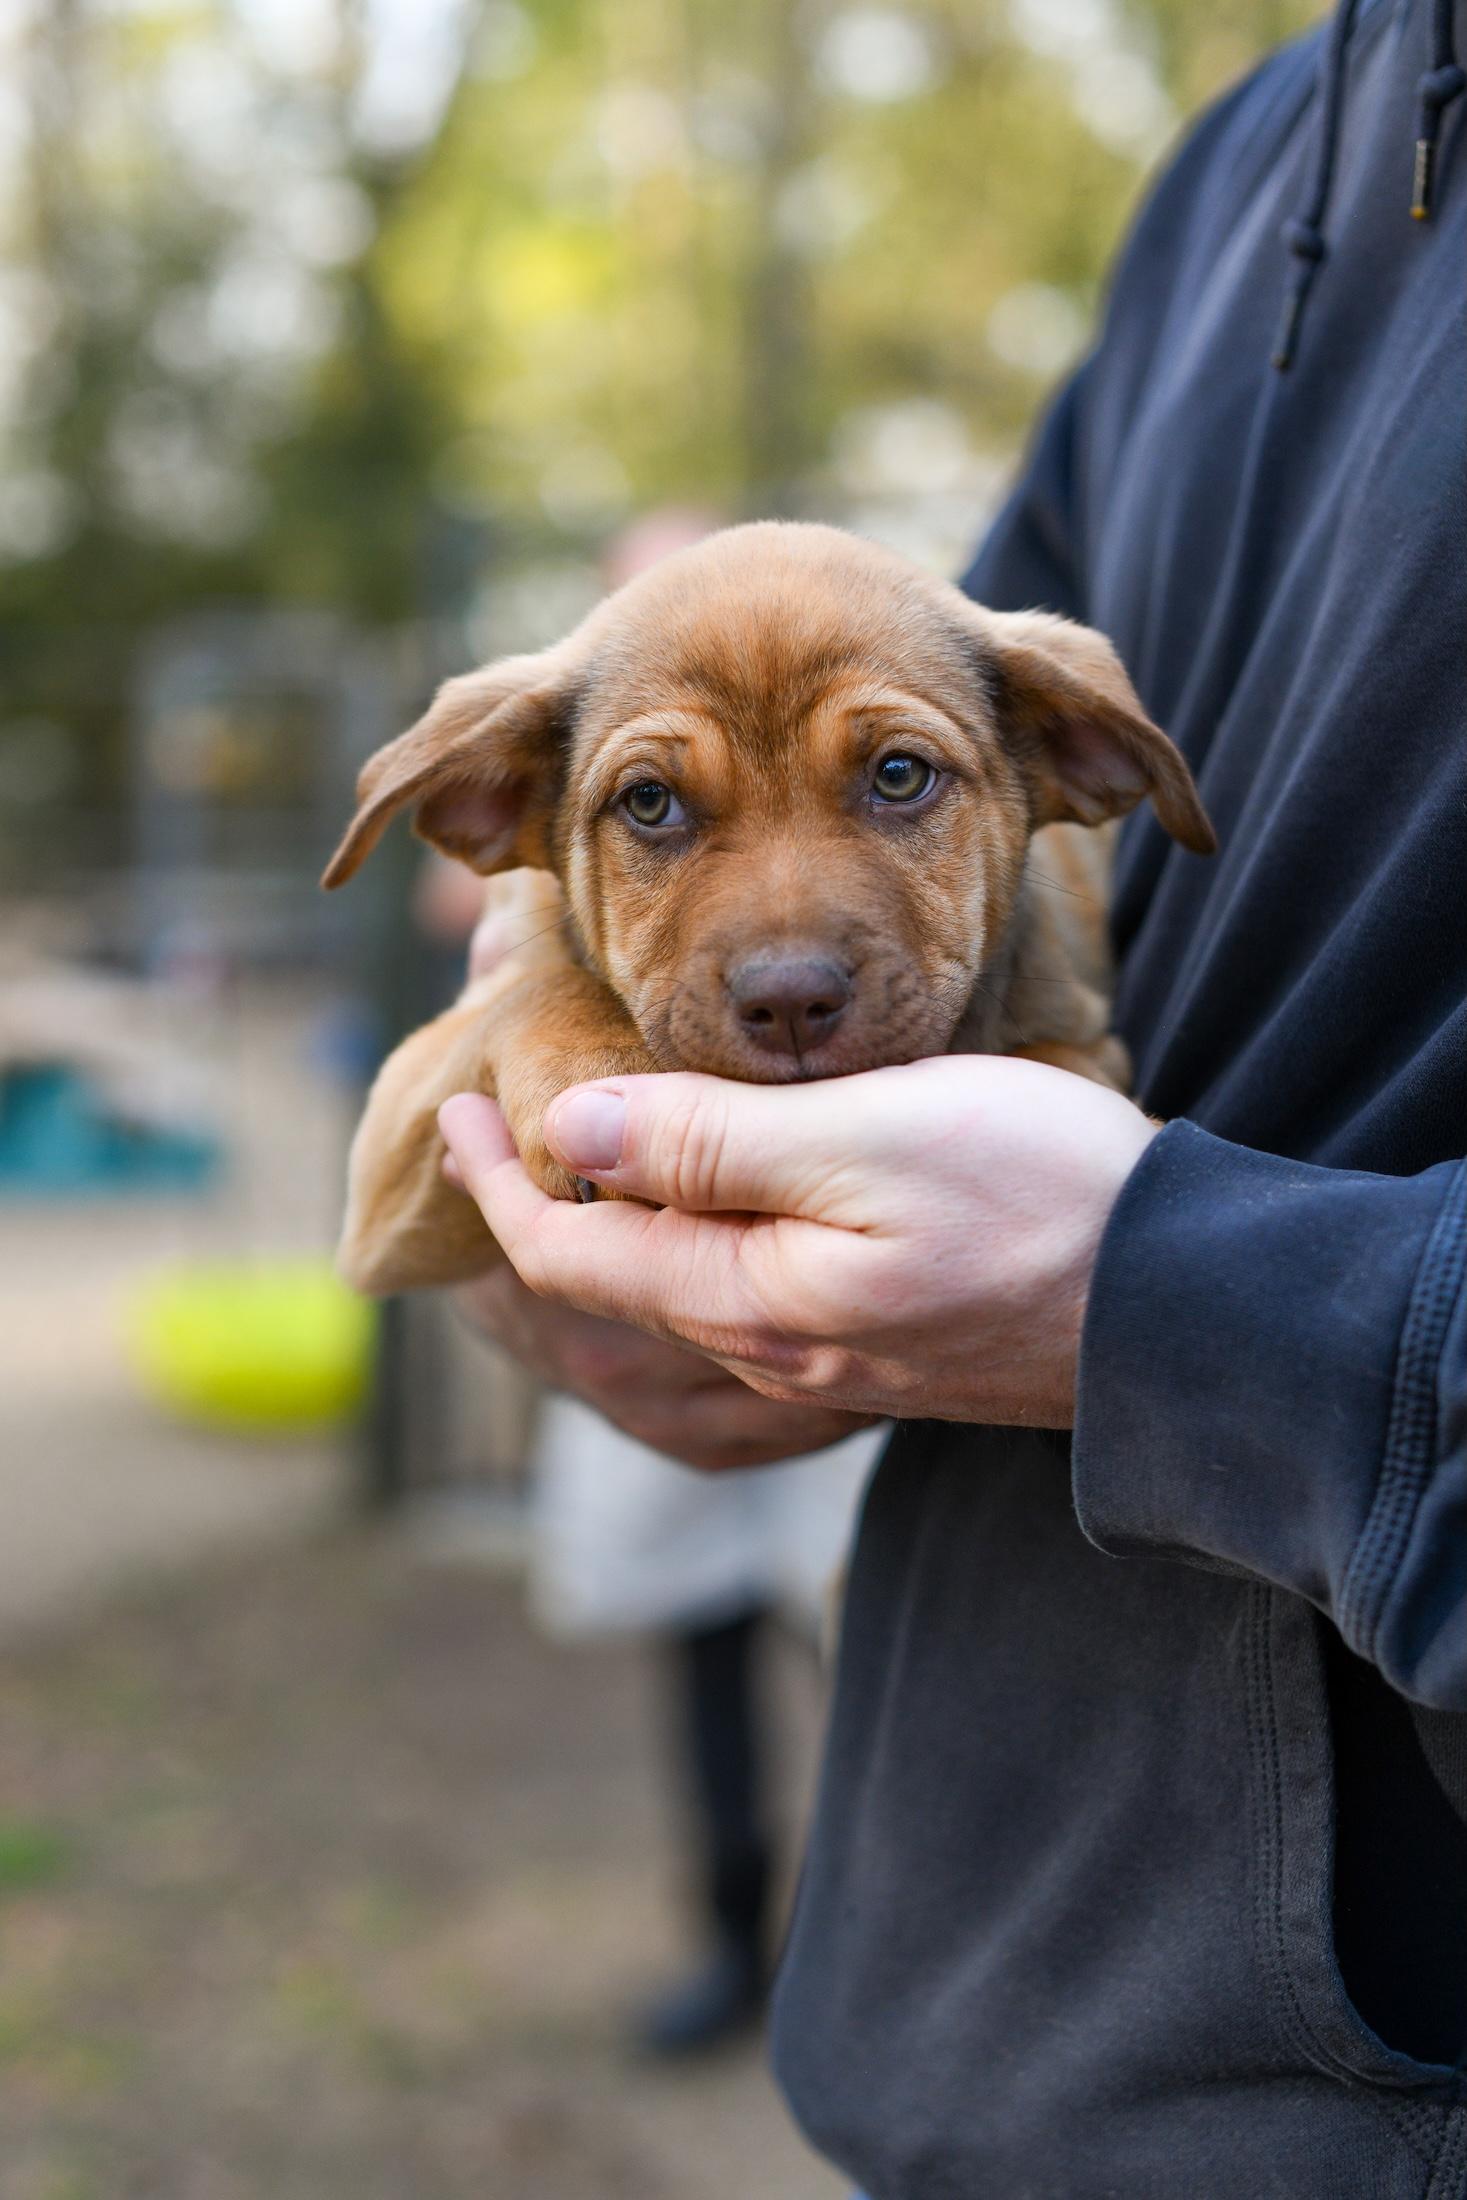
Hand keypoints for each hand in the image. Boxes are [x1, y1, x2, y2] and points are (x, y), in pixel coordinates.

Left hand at [439, 1054, 1157, 1428]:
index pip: (567, 1254)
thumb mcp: (861, 1139)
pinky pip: (735, 1304)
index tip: (458, 1107)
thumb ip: (709, 1141)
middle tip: (493, 1118)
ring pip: (668, 1297)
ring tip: (575, 1151)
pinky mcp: (878, 1347)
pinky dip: (680, 1244)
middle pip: (605, 1288)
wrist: (1182, 1304)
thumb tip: (573, 1128)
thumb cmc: (1036, 1197)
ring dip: (604, 1226)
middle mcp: (771, 1352)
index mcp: (746, 1301)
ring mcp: (826, 1360)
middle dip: (532, 1204)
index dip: (494, 1182)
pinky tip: (699, 1197)